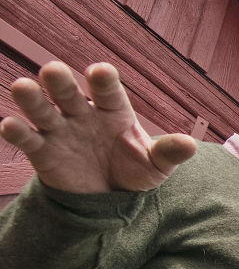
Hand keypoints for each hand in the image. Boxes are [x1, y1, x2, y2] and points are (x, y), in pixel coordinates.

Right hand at [1, 61, 195, 192]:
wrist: (110, 198)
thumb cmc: (134, 170)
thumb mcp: (156, 165)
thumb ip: (169, 153)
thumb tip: (191, 146)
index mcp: (113, 110)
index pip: (108, 90)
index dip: (103, 80)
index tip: (100, 71)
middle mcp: (83, 114)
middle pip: (69, 93)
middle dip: (60, 81)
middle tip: (54, 71)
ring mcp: (61, 130)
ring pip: (43, 109)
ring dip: (32, 98)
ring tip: (22, 87)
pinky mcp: (43, 151)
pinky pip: (28, 139)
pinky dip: (18, 132)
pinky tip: (10, 125)